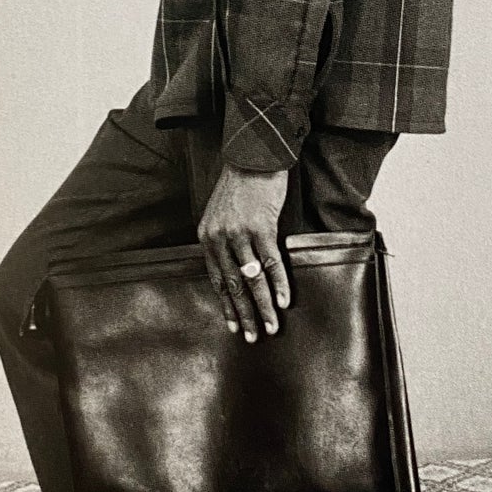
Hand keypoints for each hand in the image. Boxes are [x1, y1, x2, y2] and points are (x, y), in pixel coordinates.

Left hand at [199, 162, 290, 339]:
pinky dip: (278, 284)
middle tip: (254, 336)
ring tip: (272, 326)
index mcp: (207, 236)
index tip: (235, 325)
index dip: (227, 304)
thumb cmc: (241, 183)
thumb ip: (226, 239)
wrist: (254, 155)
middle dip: (245, 314)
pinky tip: (284, 300)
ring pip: (251, 279)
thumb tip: (239, 265)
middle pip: (233, 284)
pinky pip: (270, 263)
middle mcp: (219, 238)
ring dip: (263, 306)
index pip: (217, 279)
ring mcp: (239, 233)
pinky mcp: (261, 227)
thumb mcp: (223, 212)